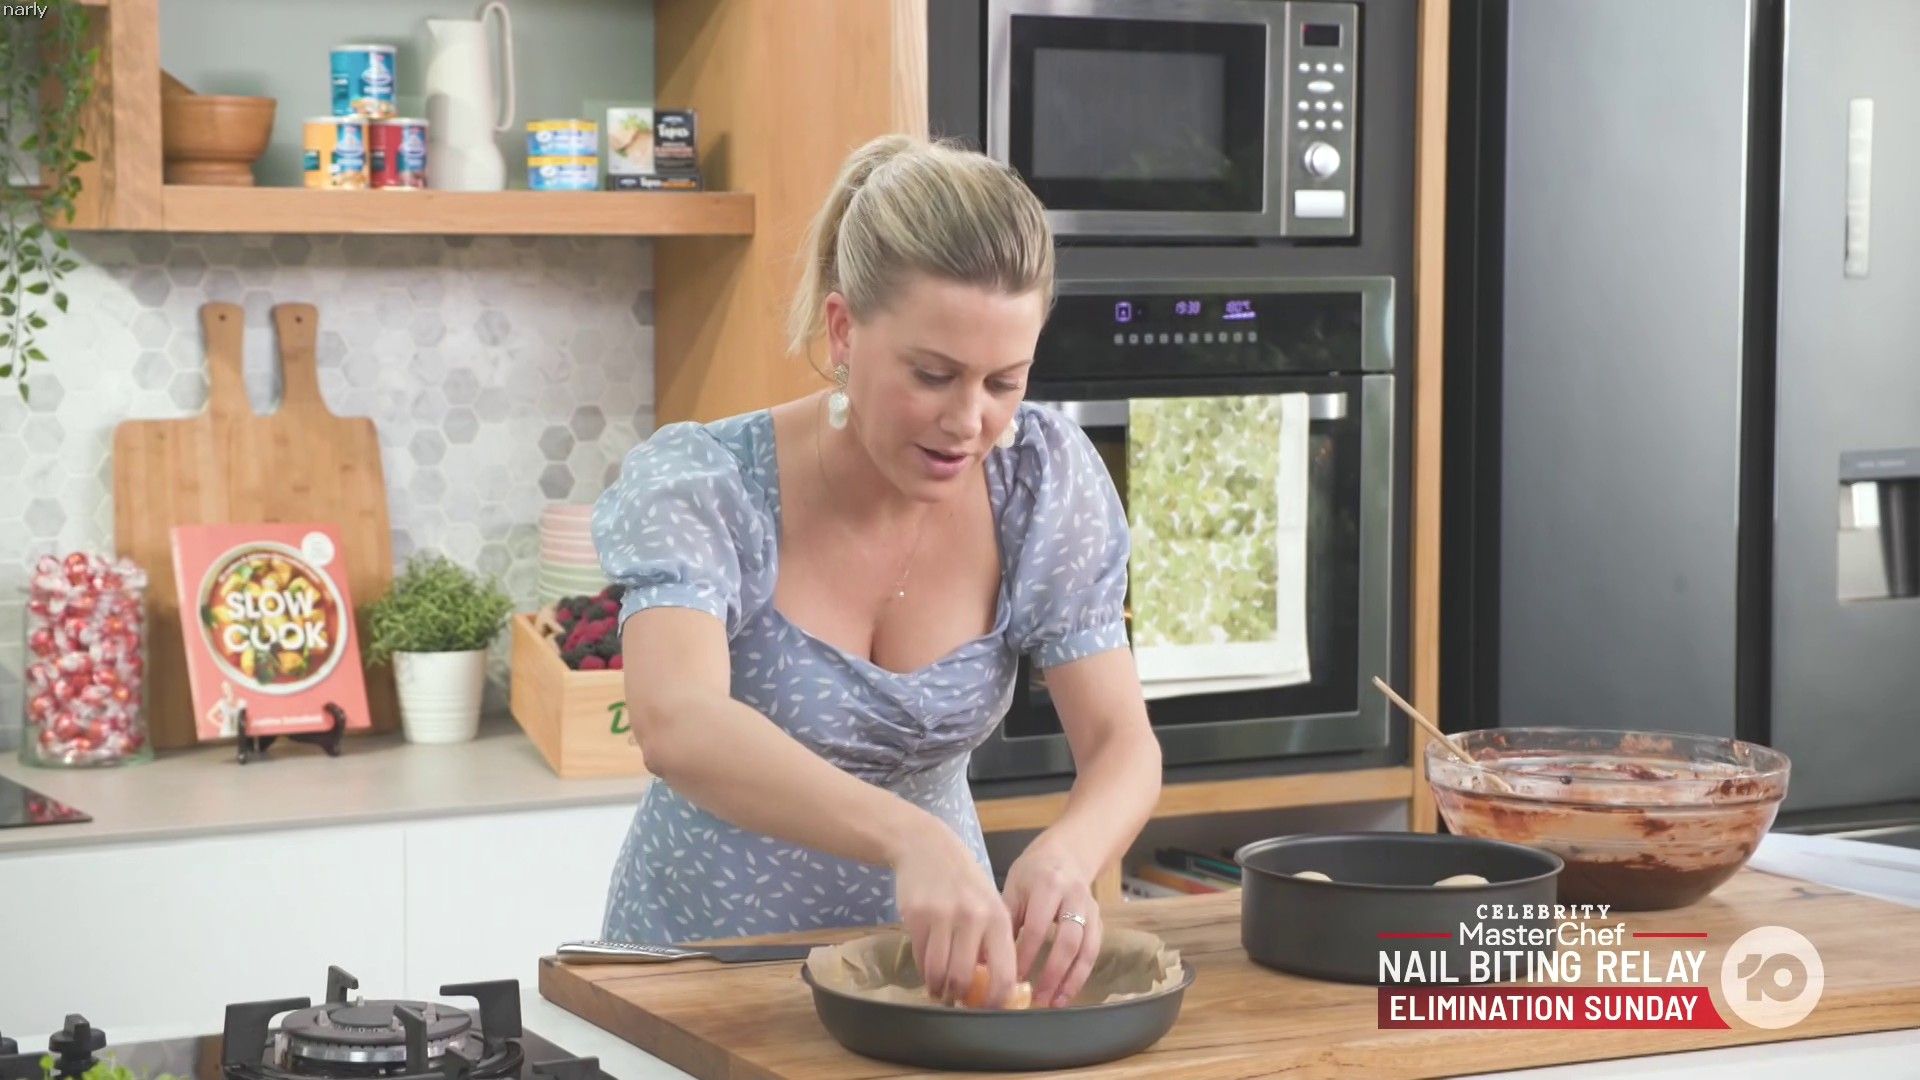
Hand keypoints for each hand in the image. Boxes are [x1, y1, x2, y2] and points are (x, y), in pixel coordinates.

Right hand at [891, 817, 1018, 1007]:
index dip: (997, 1000)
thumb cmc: (963, 880)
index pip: (1004, 973)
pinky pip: (921, 958)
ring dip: (938, 988)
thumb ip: (993, 940)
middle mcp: (973, 918)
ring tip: (940, 990)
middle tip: (959, 1000)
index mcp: (998, 918)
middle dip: (960, 996)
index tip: (990, 1008)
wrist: (925, 846)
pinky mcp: (916, 916)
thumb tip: (995, 985)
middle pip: (964, 978)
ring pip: (939, 973)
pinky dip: (924, 970)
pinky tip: (928, 969)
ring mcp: (943, 916)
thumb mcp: (989, 903)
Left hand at [1000, 834, 1100, 1007]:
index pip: (1037, 927)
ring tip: (1054, 1002)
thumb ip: (1007, 920)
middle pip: (1068, 941)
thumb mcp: (1014, 886)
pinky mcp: (1099, 920)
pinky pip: (1094, 951)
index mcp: (1048, 885)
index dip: (1026, 956)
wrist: (1066, 854)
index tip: (1011, 979)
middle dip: (1052, 973)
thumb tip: (985, 959)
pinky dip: (1081, 974)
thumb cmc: (1032, 873)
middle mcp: (1074, 897)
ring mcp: (1091, 909)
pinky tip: (1066, 992)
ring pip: (1086, 949)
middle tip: (1036, 999)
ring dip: (1071, 980)